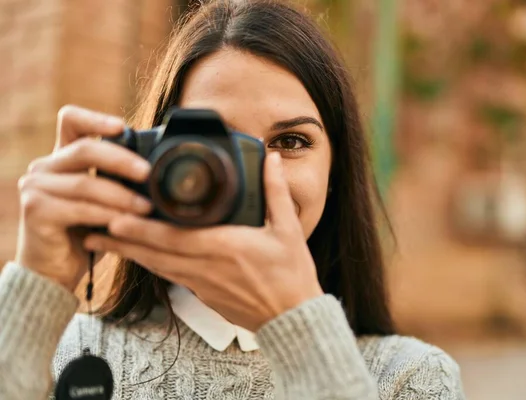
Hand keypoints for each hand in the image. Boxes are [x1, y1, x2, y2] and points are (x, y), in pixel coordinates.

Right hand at [15, 105, 152, 290]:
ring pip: (86, 183)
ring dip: (121, 196)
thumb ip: (119, 181)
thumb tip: (159, 170)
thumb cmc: (86, 234)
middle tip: (148, 173)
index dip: (96, 118)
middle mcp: (44, 167)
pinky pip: (80, 208)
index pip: (71, 120)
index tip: (123, 127)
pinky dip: (107, 215)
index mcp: (62, 158)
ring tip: (147, 207)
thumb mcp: (105, 202)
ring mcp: (35, 187)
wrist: (54, 271)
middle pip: (85, 149)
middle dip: (122, 160)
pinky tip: (126, 223)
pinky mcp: (35, 210)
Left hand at [83, 152, 323, 330]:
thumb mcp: (289, 231)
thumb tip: (271, 160)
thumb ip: (275, 192)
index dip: (141, 230)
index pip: (174, 238)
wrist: (291, 317)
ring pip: (157, 267)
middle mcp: (206, 267)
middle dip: (121, 242)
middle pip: (154, 254)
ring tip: (102, 243)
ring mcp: (202, 284)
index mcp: (225, 247)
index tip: (116, 219)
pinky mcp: (203, 296)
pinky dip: (150, 265)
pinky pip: (170, 277)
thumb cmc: (291, 275)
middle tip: (92, 230)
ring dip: (130, 254)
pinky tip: (139, 257)